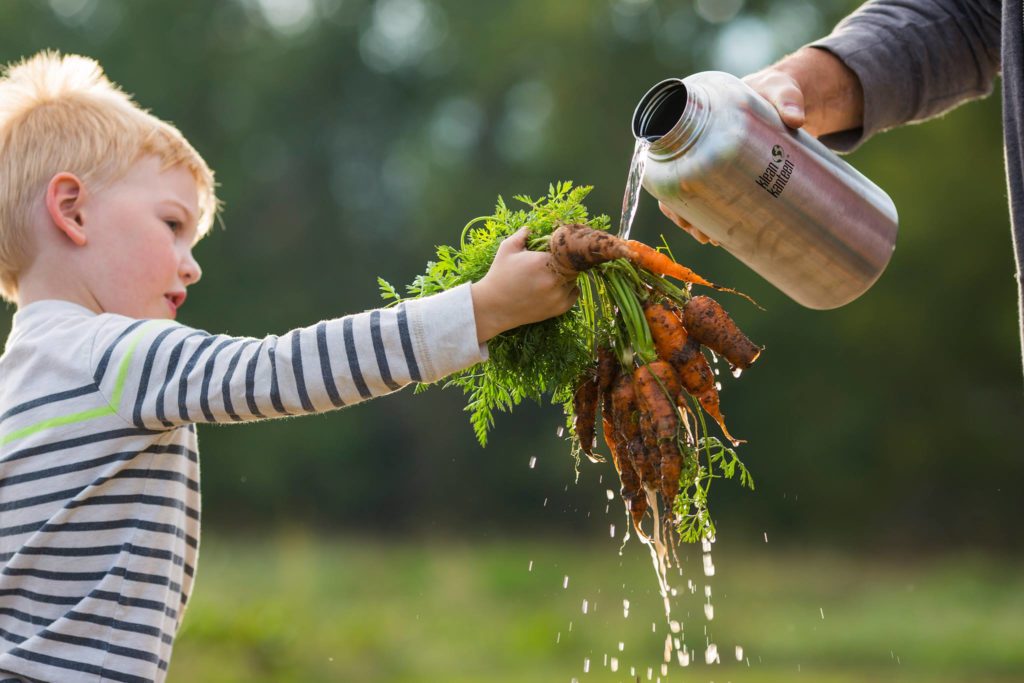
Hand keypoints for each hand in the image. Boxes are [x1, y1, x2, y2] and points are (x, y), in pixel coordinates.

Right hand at [471, 227, 578, 343]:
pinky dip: (569, 289)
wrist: (493, 307)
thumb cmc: (499, 275)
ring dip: (567, 275)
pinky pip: (574, 293)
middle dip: (565, 261)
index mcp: (542, 261)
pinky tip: (556, 287)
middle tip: (554, 262)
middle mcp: (553, 279)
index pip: (566, 249)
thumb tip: (532, 227)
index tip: (556, 249)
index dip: (562, 248)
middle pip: (573, 264)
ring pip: (574, 278)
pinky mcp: (560, 308)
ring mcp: (558, 295)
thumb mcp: (507, 249)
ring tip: (551, 275)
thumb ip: (522, 234)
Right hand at [660, 48, 862, 244]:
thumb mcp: (779, 90)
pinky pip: (712, 197)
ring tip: (709, 238)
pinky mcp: (730, 174)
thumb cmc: (774, 89)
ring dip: (693, 220)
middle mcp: (697, 144)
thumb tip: (796, 118)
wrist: (787, 98)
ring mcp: (713, 161)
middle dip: (680, 212)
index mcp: (694, 119)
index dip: (662, 181)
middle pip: (674, 182)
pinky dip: (711, 216)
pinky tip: (718, 234)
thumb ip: (788, 99)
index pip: (664, 152)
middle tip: (699, 231)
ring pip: (691, 194)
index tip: (673, 204)